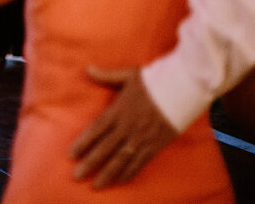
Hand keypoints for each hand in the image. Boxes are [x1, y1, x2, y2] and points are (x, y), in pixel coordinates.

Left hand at [69, 67, 177, 188]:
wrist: (183, 88)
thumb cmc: (155, 79)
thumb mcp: (128, 75)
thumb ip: (106, 76)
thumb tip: (87, 69)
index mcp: (119, 110)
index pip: (96, 130)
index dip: (83, 143)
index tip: (71, 154)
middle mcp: (128, 127)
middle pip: (105, 149)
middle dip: (90, 164)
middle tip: (76, 176)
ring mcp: (142, 138)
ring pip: (121, 160)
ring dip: (108, 173)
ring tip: (96, 185)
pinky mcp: (156, 145)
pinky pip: (140, 162)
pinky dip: (129, 172)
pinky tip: (120, 180)